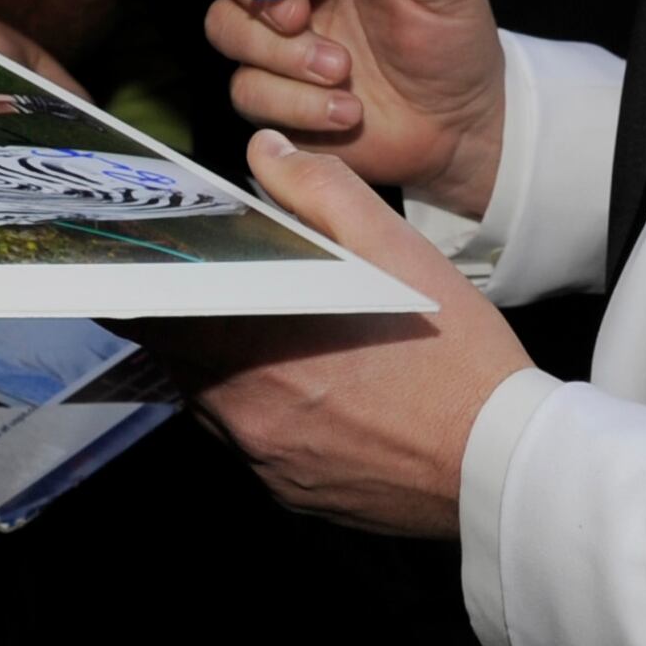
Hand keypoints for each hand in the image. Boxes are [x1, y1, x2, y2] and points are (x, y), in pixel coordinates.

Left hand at [183, 133, 525, 534]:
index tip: (152, 258)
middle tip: (224, 286)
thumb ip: (321, 190)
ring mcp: (261, 459)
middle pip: (175, 354)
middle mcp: (241, 410)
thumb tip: (266, 154)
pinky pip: (250, 444)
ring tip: (278, 336)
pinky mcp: (287, 491)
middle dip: (190, 316)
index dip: (143, 278)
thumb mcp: (396, 249)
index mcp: (252, 339)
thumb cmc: (455, 356)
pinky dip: (264, 413)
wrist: (503, 465)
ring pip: (210, 400)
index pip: (148, 309)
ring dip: (225, 365)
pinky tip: (316, 393)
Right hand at [199, 0, 507, 212]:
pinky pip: (248, 90)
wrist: (458, 123)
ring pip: (225, 26)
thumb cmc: (451, 43)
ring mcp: (276, 38)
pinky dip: (296, 103)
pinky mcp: (271, 92)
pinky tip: (343, 110)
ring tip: (342, 70)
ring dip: (280, 53)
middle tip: (296, 15)